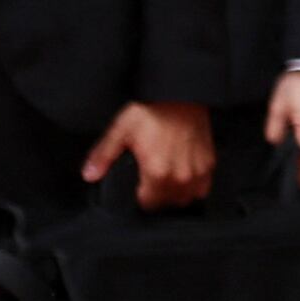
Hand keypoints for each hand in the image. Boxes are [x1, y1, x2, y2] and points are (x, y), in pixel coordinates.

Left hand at [91, 100, 211, 208]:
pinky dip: (192, 188)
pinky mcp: (209, 164)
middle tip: (147, 184)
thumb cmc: (153, 111)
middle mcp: (180, 176)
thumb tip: (89, 175)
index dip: (139, 198)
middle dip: (156, 198)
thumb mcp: (121, 130)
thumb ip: (103, 155)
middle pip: (167, 204)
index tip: (136, 189)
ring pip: (186, 199)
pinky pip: (202, 189)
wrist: (181, 96)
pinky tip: (182, 178)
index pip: (148, 204)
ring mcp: (197, 172)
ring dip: (174, 195)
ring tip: (164, 183)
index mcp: (157, 172)